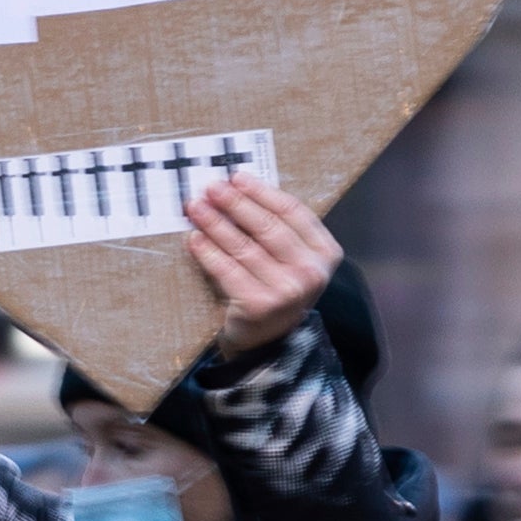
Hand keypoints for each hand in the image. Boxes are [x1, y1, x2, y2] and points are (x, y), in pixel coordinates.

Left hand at [185, 179, 342, 353]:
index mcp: (326, 253)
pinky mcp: (259, 305)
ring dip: (215, 223)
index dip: (262, 192)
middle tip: (212, 187)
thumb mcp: (291, 260)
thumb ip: (279, 230)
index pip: (292, 212)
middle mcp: (310, 272)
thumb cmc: (277, 291)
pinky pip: (227, 270)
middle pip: (267, 226)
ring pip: (244, 246)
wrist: (269, 343)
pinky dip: (207, 251)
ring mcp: (286, 291)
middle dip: (235, 203)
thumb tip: (239, 189)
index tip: (237, 178)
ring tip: (196, 207)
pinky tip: (194, 238)